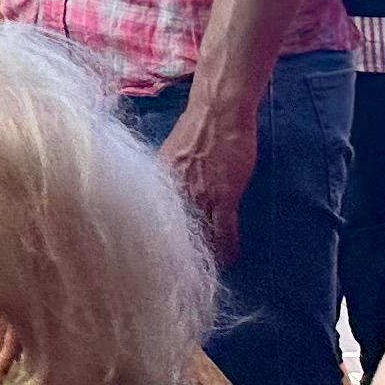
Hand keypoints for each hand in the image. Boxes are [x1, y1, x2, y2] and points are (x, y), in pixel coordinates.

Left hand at [157, 96, 259, 262]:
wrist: (217, 112)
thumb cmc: (195, 129)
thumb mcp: (170, 158)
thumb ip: (168, 181)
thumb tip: (165, 198)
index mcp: (157, 184)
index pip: (152, 222)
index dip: (157, 241)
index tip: (158, 257)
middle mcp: (173, 193)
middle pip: (174, 233)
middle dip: (179, 253)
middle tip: (183, 271)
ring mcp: (198, 195)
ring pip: (201, 235)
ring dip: (207, 254)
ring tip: (210, 268)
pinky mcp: (224, 196)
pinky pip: (226, 231)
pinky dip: (229, 248)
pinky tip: (232, 259)